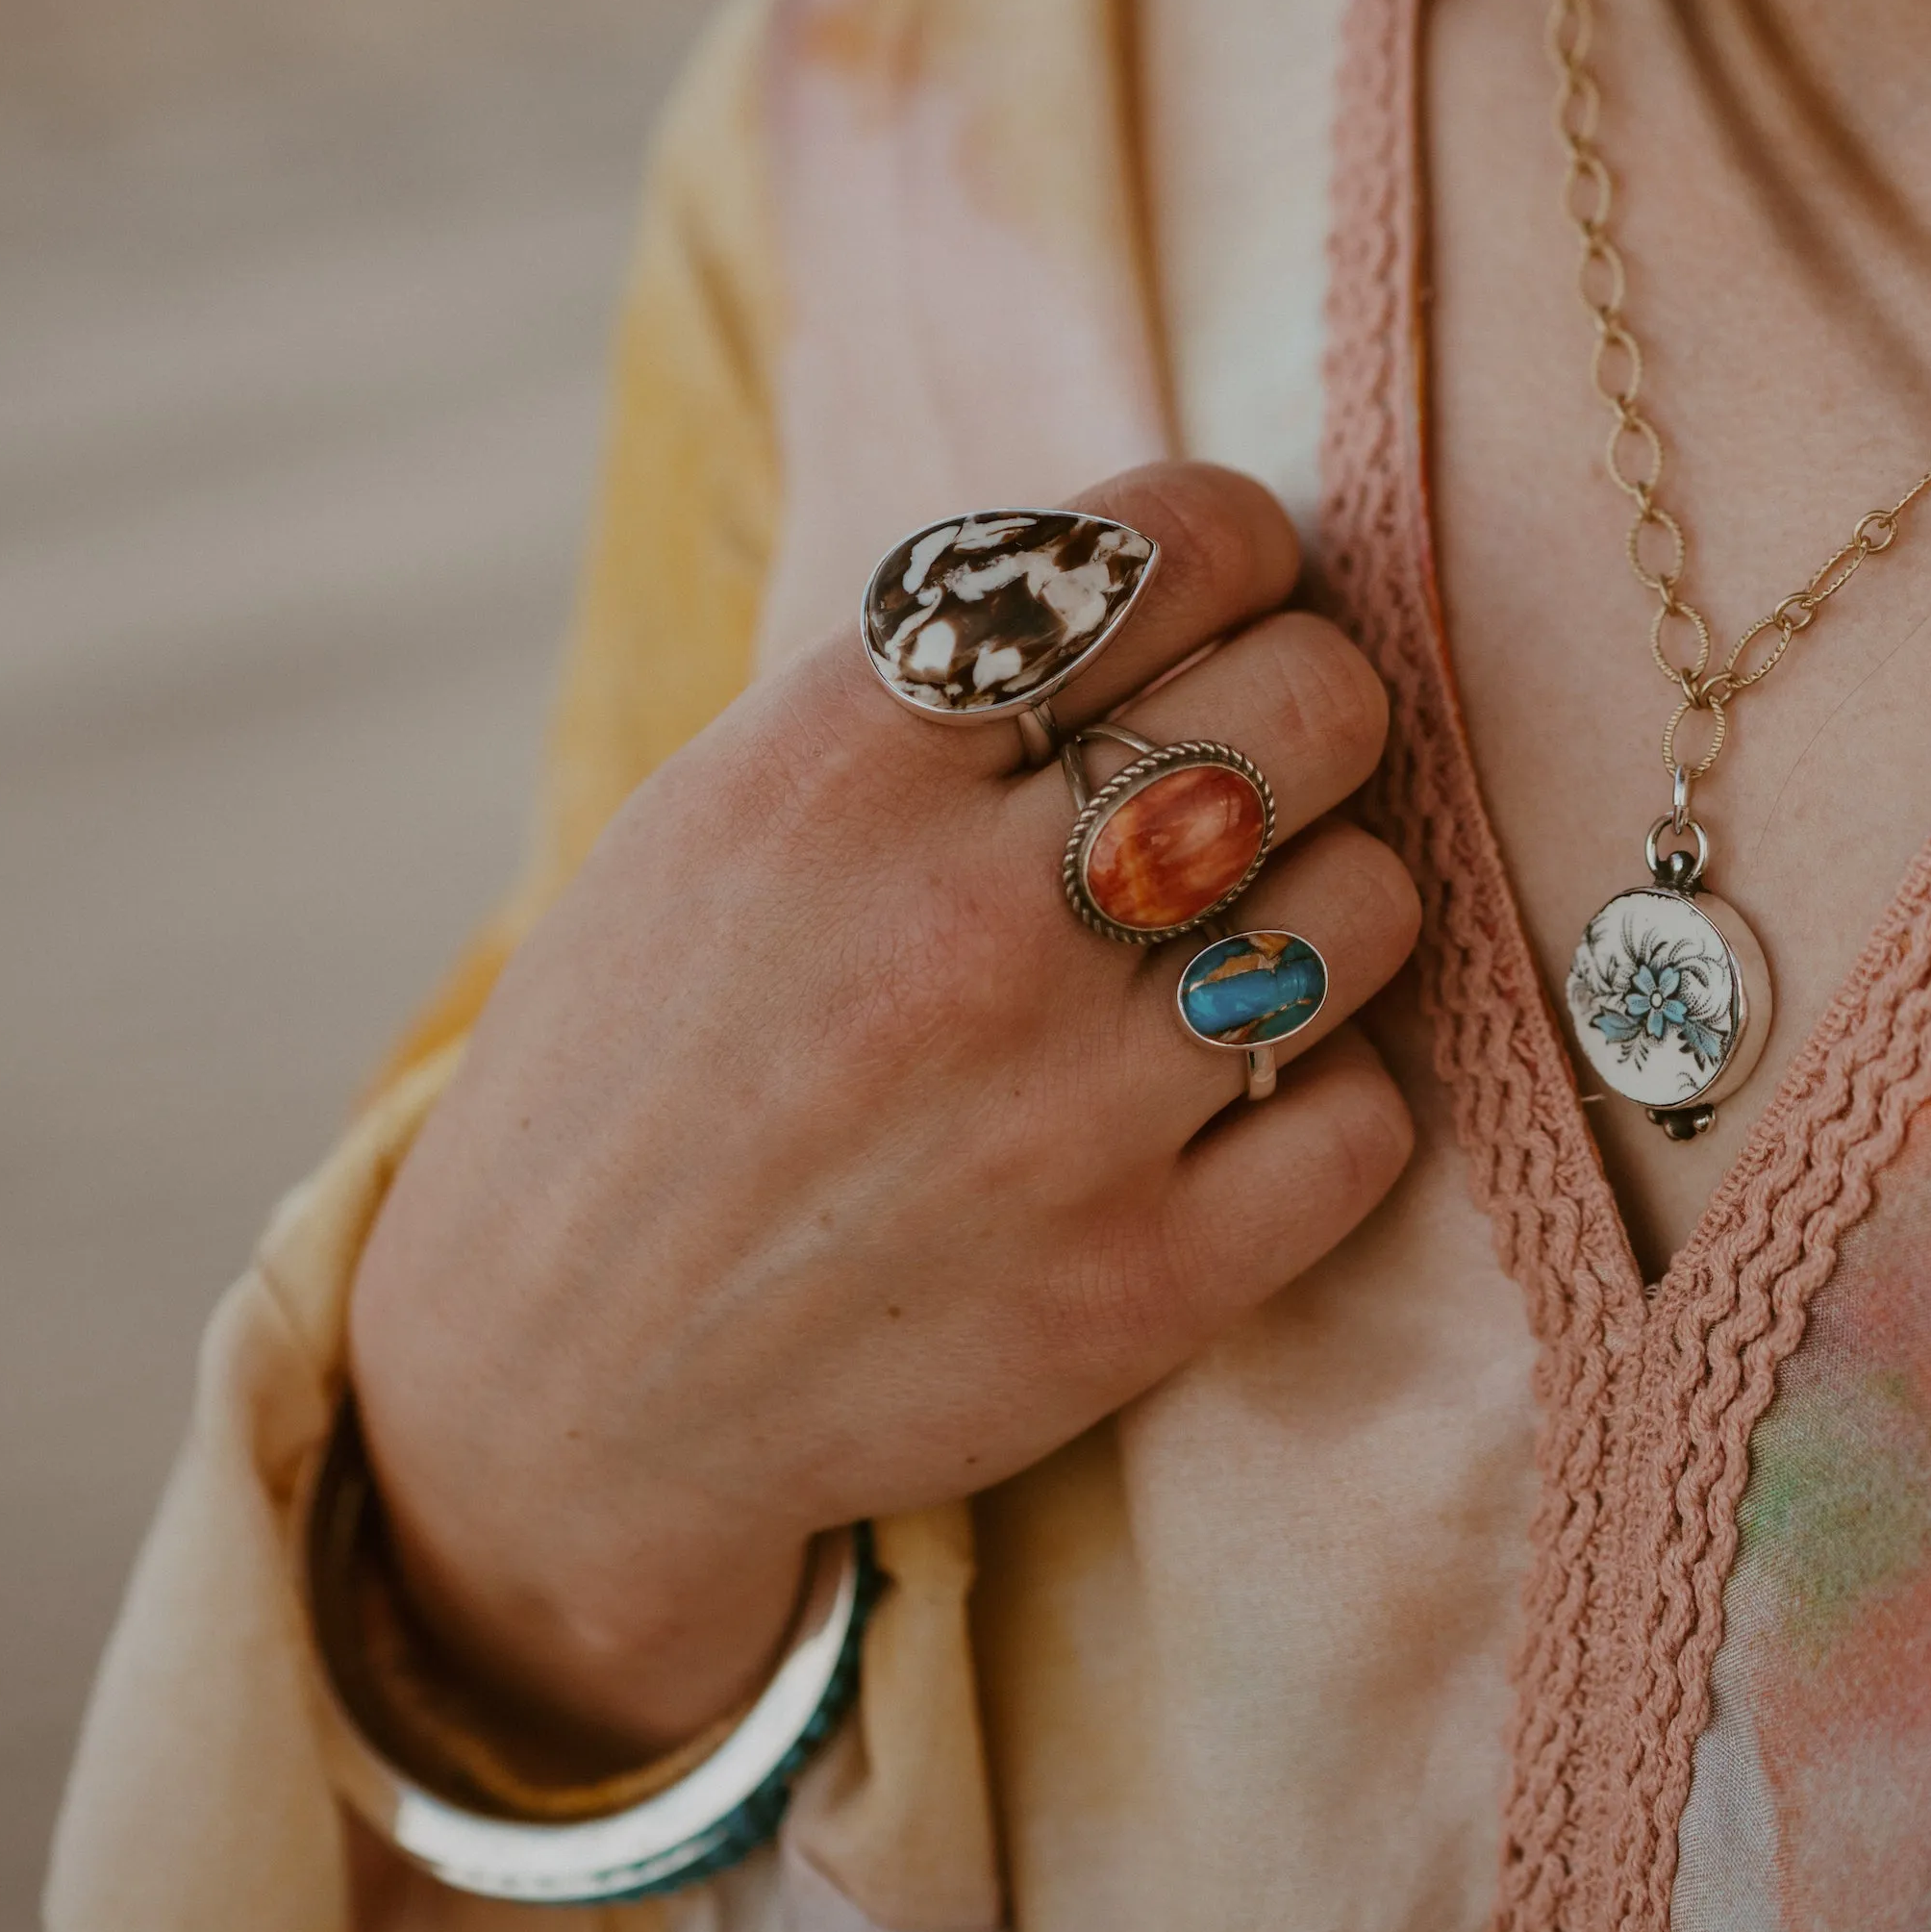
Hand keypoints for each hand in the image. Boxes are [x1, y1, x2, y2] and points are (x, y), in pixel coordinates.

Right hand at [347, 464, 1420, 1759]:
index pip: (1169, 549)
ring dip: (1328, 903)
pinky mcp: (1144, 1283)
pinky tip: (1226, 1099)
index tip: (1229, 593)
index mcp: (846, 765)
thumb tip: (1168, 573)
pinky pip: (1367, 1118)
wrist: (561, 1383)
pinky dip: (1324, 1099)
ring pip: (1369, 903)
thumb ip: (929, 686)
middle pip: (1317, 701)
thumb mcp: (717, 809)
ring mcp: (1069, 1111)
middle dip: (1308, 708)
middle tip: (1253, 769)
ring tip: (1234, 940)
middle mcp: (970, 920)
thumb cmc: (646, 1064)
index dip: (1240, 548)